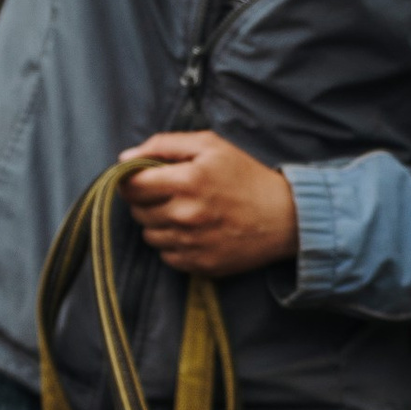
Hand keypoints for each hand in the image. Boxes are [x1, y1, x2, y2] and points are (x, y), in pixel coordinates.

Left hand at [118, 133, 297, 276]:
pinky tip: (193, 231)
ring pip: (149, 235)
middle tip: (167, 193)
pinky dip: (173, 244)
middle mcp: (185, 215)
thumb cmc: (246, 175)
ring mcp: (192, 243)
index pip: (132, 185)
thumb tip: (125, 158)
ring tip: (182, 212)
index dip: (131, 180)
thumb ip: (164, 144)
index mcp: (187, 181)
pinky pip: (166, 255)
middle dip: (145, 200)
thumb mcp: (211, 145)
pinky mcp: (199, 264)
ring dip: (158, 223)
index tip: (141, 178)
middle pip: (137, 211)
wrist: (284, 217)